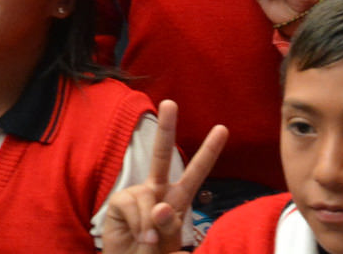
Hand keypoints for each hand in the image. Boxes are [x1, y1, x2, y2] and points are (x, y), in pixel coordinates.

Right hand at [100, 100, 225, 251]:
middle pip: (162, 156)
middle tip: (170, 103)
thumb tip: (160, 207)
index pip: (196, 173)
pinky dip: (138, 224)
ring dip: (150, 224)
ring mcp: (138, 196)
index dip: (209, 151)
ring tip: (149, 243)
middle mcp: (157, 192)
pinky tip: (137, 237)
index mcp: (178, 200)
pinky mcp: (119, 203)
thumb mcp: (170, 245)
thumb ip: (170, 227)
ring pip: (147, 195)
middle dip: (166, 129)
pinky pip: (131, 205)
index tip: (223, 129)